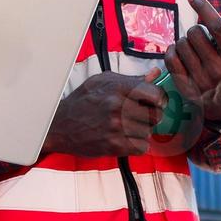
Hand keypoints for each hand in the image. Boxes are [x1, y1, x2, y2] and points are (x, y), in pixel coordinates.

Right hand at [42, 70, 166, 156]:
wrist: (60, 126)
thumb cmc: (82, 101)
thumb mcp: (103, 81)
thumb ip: (131, 79)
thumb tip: (154, 73)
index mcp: (118, 88)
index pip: (155, 93)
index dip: (159, 98)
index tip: (156, 102)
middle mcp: (118, 106)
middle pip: (156, 114)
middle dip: (152, 116)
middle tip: (142, 116)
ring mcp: (116, 127)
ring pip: (149, 132)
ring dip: (142, 131)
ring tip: (128, 127)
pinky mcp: (114, 145)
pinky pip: (142, 147)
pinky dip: (137, 145)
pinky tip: (126, 138)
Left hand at [164, 0, 220, 122]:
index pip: (217, 27)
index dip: (203, 7)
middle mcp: (218, 70)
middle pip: (195, 34)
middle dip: (196, 29)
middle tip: (202, 36)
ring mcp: (200, 80)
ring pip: (182, 45)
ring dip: (185, 41)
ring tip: (194, 47)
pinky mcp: (186, 87)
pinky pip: (171, 59)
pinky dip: (173, 51)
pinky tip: (181, 53)